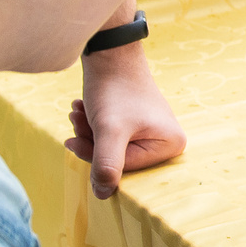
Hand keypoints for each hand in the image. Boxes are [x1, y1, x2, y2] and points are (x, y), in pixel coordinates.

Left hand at [70, 42, 187, 198]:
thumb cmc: (114, 90)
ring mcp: (153, 128)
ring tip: (76, 112)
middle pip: (119, 157)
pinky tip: (82, 108)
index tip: (73, 139)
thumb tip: (103, 196)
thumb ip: (106, 165)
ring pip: (112, 145)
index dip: (94, 156)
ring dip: (89, 132)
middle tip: (74, 121)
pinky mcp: (138, 119)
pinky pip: (113, 132)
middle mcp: (167, 138)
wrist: (111, 51)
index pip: (125, 168)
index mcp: (172, 144)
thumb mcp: (109, 131)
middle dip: (91, 142)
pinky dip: (94, 123)